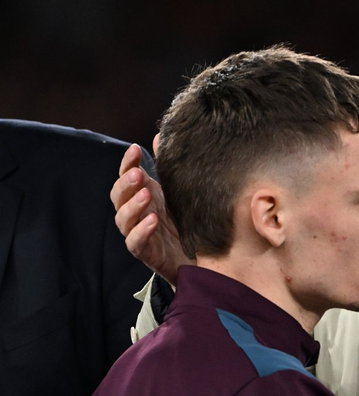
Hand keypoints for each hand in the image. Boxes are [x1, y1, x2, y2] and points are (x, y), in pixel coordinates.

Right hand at [110, 140, 191, 283]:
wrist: (201, 259)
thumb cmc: (186, 222)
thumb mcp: (178, 192)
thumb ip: (168, 168)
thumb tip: (160, 136)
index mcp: (142, 195)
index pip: (126, 177)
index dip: (127, 163)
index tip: (135, 149)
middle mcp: (136, 213)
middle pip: (119, 197)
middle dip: (125, 184)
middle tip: (138, 174)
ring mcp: (138, 233)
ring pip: (123, 219)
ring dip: (132, 206)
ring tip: (146, 195)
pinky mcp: (146, 253)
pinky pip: (136, 243)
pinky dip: (141, 231)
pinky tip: (153, 221)